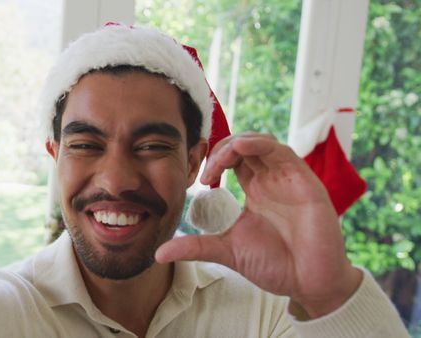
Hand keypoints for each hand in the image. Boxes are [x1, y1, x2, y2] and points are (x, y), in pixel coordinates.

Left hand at [156, 133, 361, 317]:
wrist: (309, 284)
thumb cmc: (275, 265)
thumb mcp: (226, 251)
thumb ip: (195, 246)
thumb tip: (159, 253)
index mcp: (257, 189)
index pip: (234, 159)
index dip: (215, 161)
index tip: (200, 180)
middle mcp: (273, 179)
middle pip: (245, 145)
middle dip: (222, 149)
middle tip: (207, 170)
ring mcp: (289, 179)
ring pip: (262, 142)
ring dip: (237, 143)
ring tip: (220, 160)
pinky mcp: (305, 183)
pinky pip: (283, 152)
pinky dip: (261, 144)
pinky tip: (242, 147)